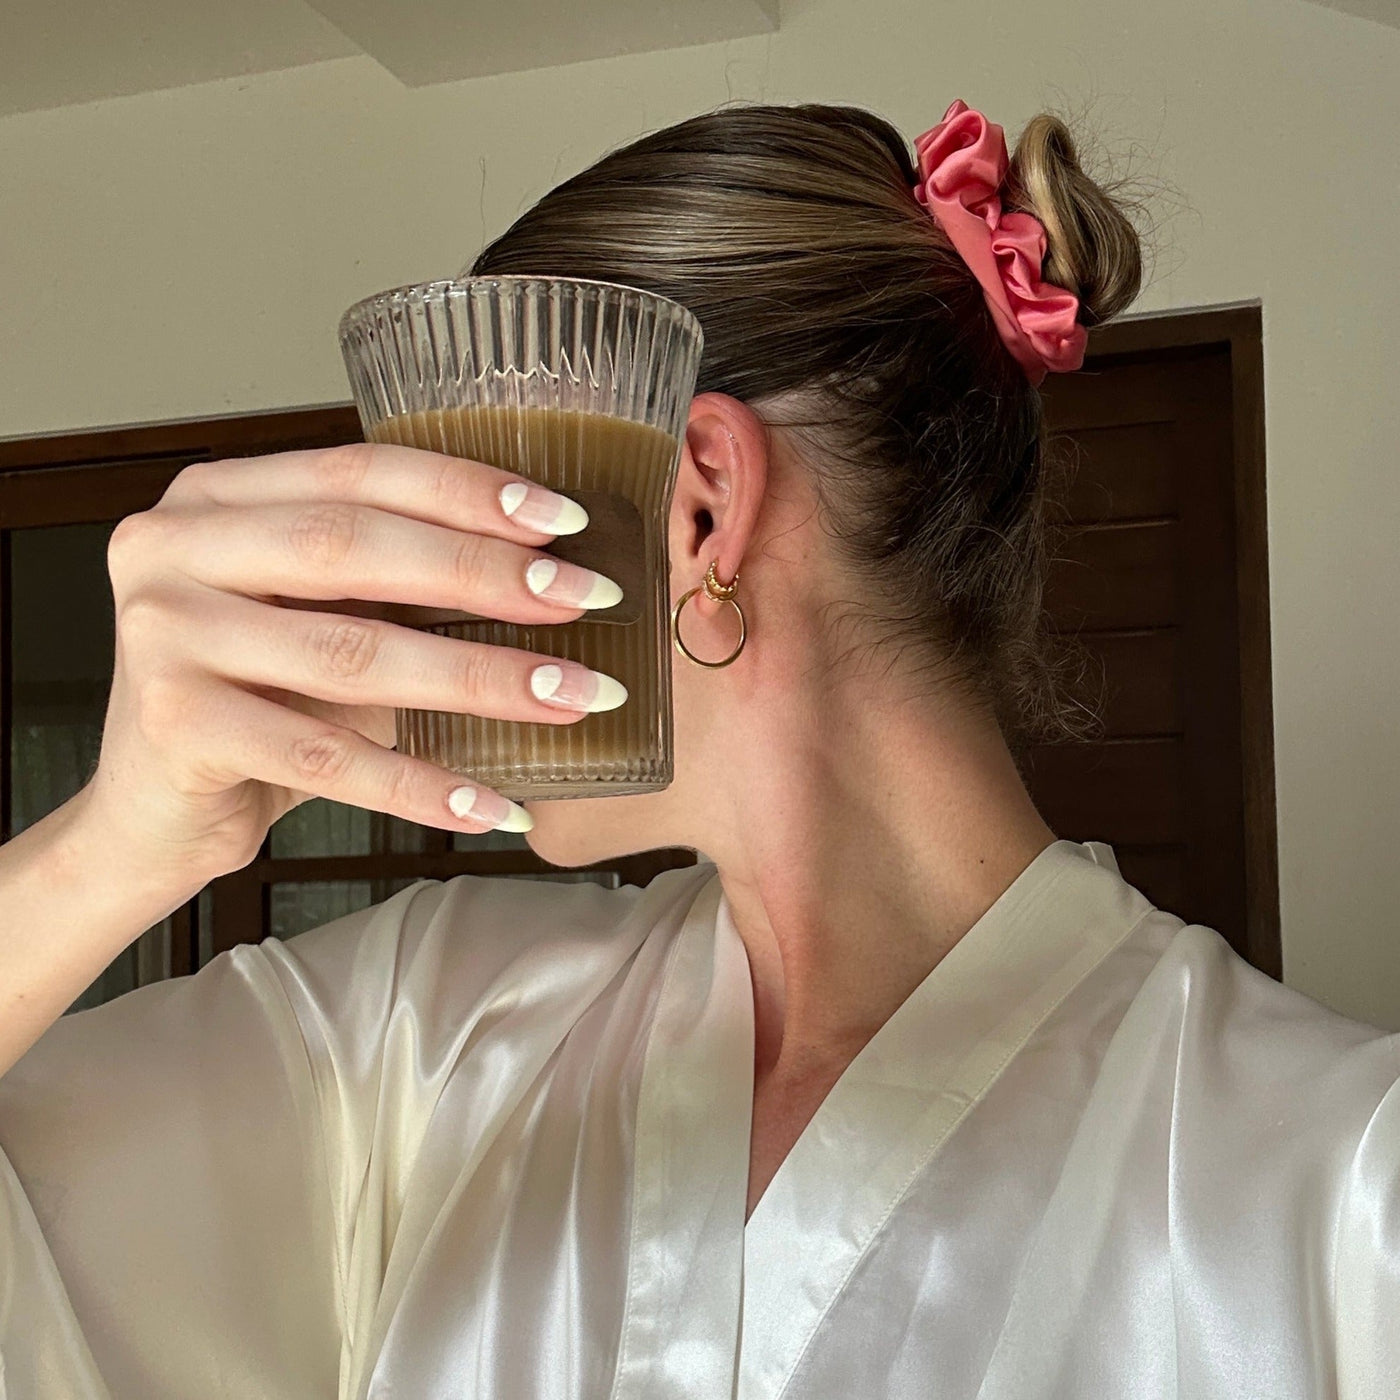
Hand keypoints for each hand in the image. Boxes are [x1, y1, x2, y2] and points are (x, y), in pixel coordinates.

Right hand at [80, 441, 624, 886]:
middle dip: (486, 573)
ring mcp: (164, 634)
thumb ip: (391, 578)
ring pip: (351, 653)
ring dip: (480, 678)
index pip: (358, 471)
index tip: (566, 519)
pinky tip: (494, 805)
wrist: (153, 813)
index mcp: (218, 498)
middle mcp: (175, 547)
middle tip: (588, 598)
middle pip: (354, 548)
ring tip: (571, 697)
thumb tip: (550, 570)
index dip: (467, 491)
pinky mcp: (176, 724)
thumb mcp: (315, 619)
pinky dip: (421, 784)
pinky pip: (325, 759)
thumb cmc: (254, 703)